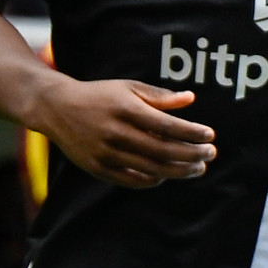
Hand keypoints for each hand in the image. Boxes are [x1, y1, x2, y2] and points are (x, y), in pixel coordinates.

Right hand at [29, 79, 215, 188]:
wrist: (57, 108)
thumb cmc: (100, 95)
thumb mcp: (128, 87)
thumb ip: (159, 96)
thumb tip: (190, 99)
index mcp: (126, 109)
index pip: (167, 126)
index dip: (192, 133)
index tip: (210, 136)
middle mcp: (116, 133)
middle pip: (162, 150)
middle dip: (191, 154)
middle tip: (210, 154)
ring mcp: (105, 153)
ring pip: (150, 168)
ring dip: (178, 171)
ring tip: (198, 168)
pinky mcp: (97, 168)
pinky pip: (131, 180)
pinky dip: (152, 180)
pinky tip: (167, 176)